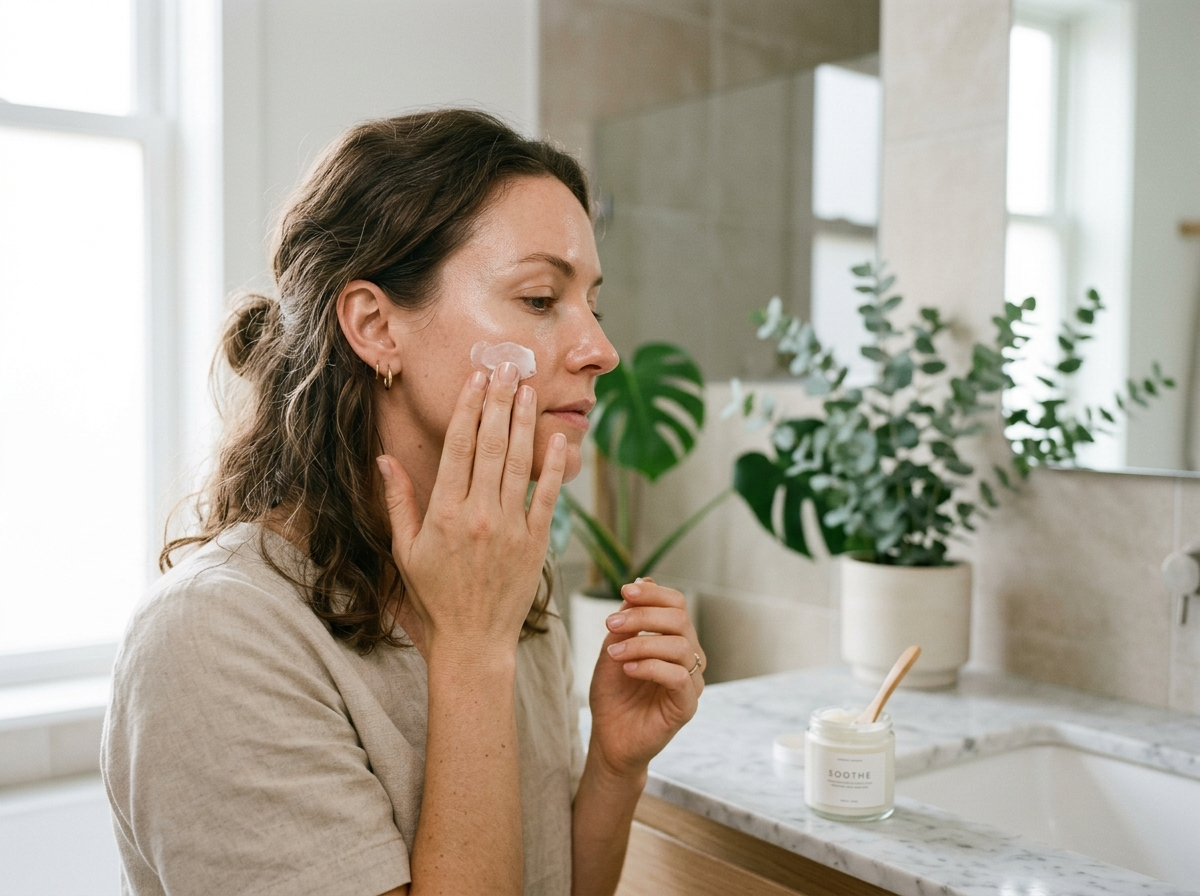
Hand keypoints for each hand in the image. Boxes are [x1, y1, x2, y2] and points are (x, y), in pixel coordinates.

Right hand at [375, 362, 566, 657]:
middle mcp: (478, 515)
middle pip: (491, 445)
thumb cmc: (434, 594)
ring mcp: (510, 528)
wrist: (473, 640)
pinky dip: (554, 466)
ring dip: (525, 423)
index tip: (477, 379)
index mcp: (444, 513)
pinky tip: (557, 437)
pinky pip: (547, 496)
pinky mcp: (535, 543)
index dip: (469, 408)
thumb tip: (384, 457)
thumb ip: (398, 500)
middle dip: (500, 402)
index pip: (459, 447)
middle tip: (509, 368)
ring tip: (530, 390)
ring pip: (519, 463)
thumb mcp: (405, 549)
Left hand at [586, 578, 702, 778]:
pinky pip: (677, 676)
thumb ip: (629, 619)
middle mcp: (689, 656)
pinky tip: (628, 670)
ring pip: (678, 645)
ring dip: (640, 644)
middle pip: (679, 619)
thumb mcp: (614, 648)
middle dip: (642, 616)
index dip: (653, 594)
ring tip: (613, 654)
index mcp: (675, 639)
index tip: (625, 591)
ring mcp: (692, 681)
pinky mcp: (687, 705)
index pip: (676, 604)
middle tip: (610, 624)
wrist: (610, 737)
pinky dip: (650, 667)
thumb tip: (644, 580)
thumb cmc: (614, 694)